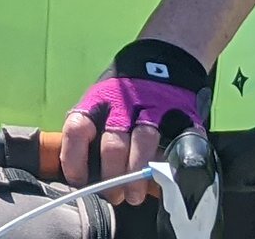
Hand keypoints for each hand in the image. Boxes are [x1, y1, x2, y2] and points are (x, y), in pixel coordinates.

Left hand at [60, 38, 209, 206]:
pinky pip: (177, 142)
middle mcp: (122, 105)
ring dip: (137, 175)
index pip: (77, 128)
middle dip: (111, 177)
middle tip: (114, 196)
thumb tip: (82, 174)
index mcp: (97, 102)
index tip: (79, 181)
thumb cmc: (124, 93)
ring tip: (134, 196)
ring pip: (143, 143)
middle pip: (113, 144)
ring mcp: (152, 109)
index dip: (75, 158)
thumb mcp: (100, 103)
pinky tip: (164, 178)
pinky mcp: (179, 115)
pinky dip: (170, 163)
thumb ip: (92, 132)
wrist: (162, 58)